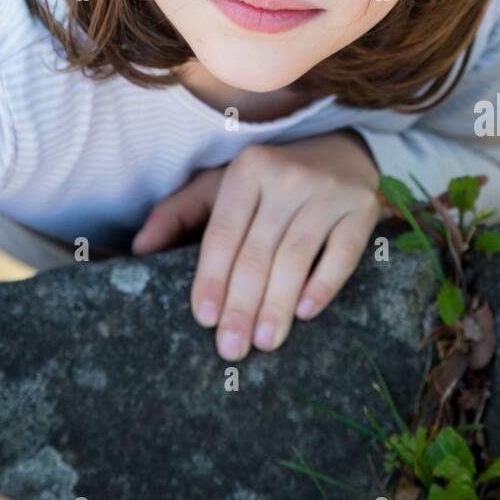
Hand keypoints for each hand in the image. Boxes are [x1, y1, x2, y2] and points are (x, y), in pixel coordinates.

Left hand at [130, 131, 382, 359]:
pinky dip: (323, 285)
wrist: (343, 150)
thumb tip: (138, 250)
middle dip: (242, 304)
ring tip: (264, 342)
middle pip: (258, 251)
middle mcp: (287, 176)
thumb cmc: (271, 178)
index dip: (213, 278)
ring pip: (296, 257)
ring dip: (278, 304)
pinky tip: (306, 313)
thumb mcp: (222, 184)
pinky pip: (342, 254)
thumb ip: (178, 212)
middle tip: (231, 349)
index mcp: (248, 169)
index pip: (224, 233)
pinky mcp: (361, 209)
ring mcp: (328, 192)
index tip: (205, 319)